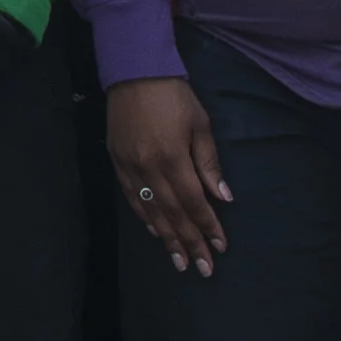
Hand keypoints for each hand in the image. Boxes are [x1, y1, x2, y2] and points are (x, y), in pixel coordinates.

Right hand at [107, 76, 233, 273]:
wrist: (133, 71)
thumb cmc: (174, 95)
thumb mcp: (200, 124)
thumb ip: (209, 163)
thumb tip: (223, 197)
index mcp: (172, 158)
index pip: (194, 202)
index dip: (208, 226)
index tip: (220, 247)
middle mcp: (148, 167)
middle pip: (172, 213)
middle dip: (189, 242)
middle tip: (203, 269)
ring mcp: (129, 166)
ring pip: (150, 210)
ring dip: (167, 238)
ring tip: (179, 262)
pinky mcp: (117, 161)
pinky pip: (131, 196)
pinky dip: (144, 216)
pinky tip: (154, 231)